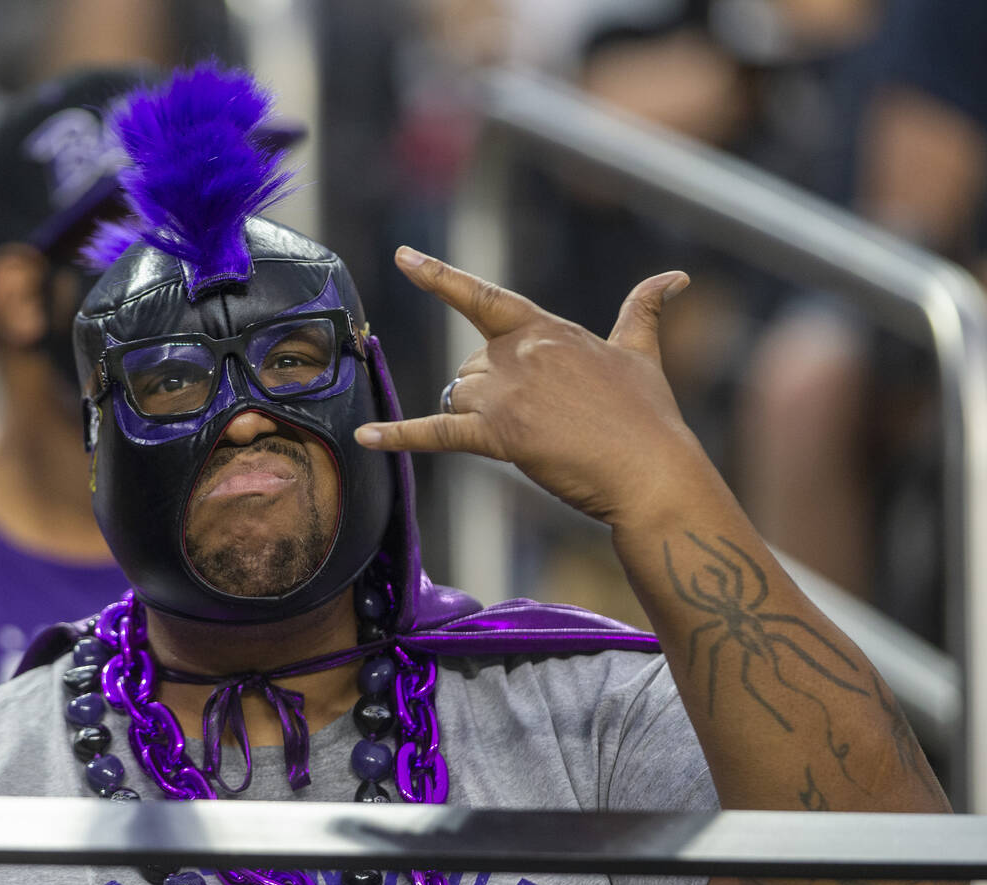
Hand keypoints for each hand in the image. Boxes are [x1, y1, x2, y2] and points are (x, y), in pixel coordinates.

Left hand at [354, 247, 697, 525]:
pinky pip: (435, 432)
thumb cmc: (649, 416)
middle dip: (490, 395)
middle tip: (543, 421)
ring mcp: (507, 392)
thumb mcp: (642, 353)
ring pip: (460, 398)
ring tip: (535, 438)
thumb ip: (644, 311)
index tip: (403, 256)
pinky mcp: (498, 434)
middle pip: (471, 369)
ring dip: (481, 419)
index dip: (439, 276)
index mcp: (547, 329)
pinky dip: (399, 436)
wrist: (652, 470)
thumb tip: (677, 277)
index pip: (484, 297)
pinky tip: (365, 437)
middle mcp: (520, 352)